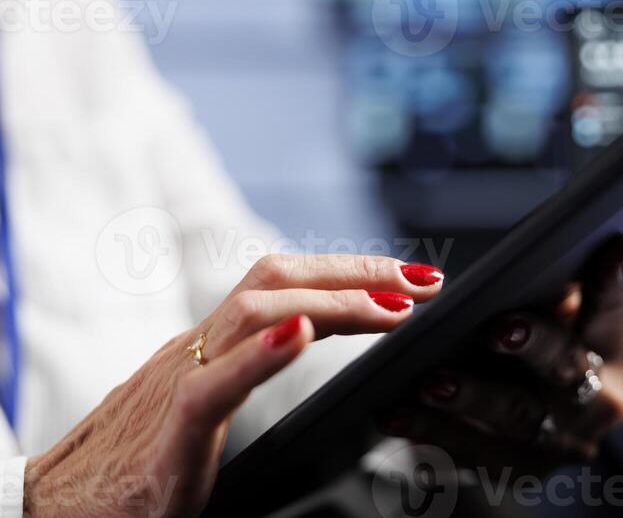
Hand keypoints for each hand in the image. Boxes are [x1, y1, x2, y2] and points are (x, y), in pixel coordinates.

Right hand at [24, 254, 443, 516]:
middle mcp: (198, 346)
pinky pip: (213, 385)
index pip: (285, 284)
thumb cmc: (133, 462)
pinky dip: (261, 354)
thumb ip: (244, 368)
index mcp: (211, 342)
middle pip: (277, 276)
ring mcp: (180, 380)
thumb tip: (303, 335)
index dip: (348, 273)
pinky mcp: (168, 433)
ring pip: (254, 312)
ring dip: (331, 301)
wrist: (59, 506)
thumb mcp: (201, 401)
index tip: (406, 279)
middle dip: (355, 269)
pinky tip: (302, 334)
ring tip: (388, 304)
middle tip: (422, 279)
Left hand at [381, 236, 622, 477]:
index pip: (612, 311)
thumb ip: (552, 278)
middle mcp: (595, 398)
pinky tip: (395, 410)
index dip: (613, 285)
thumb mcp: (555, 304)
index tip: (607, 252)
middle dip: (533, 347)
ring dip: (472, 398)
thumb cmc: (539, 333)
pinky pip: (468, 450)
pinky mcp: (514, 467)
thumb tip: (539, 244)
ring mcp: (557, 440)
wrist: (535, 411)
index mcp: (609, 346)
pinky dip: (429, 430)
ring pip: (515, 418)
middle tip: (498, 329)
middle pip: (566, 369)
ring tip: (432, 380)